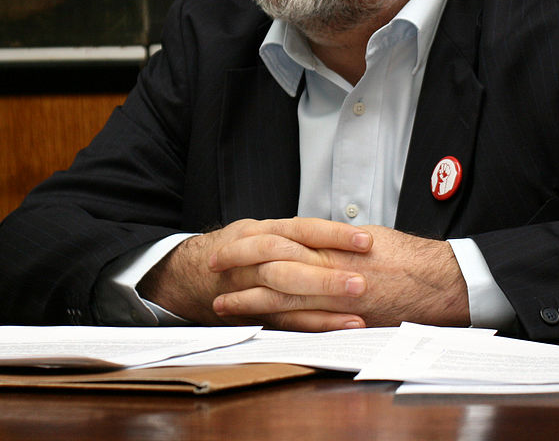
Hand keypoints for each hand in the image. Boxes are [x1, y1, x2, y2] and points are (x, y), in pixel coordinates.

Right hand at [137, 217, 373, 329]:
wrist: (191, 272)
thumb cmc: (240, 248)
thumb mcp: (265, 231)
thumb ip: (299, 236)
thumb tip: (353, 237)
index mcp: (265, 231)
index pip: (304, 229)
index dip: (334, 234)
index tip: (367, 241)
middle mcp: (256, 256)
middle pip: (293, 263)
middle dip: (328, 275)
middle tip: (362, 282)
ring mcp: (251, 285)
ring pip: (285, 294)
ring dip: (322, 306)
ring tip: (356, 316)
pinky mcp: (252, 311)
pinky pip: (282, 320)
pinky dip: (311, 326)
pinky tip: (339, 329)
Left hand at [211, 224, 469, 329]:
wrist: (438, 280)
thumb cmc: (406, 258)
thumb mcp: (364, 239)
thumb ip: (333, 243)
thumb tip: (311, 243)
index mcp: (331, 240)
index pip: (278, 238)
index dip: (248, 243)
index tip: (226, 247)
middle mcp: (328, 263)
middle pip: (269, 263)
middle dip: (238, 267)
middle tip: (212, 268)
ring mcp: (334, 292)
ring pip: (279, 295)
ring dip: (247, 300)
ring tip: (222, 305)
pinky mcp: (343, 317)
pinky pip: (302, 322)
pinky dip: (277, 324)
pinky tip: (259, 327)